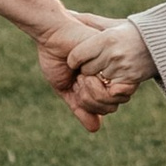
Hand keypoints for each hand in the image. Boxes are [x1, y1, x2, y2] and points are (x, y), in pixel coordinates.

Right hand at [35, 10, 119, 132]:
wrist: (52, 36)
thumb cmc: (56, 58)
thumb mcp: (65, 89)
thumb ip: (80, 108)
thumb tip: (96, 129)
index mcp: (102, 81)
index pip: (108, 108)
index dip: (91, 106)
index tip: (76, 89)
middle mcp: (111, 75)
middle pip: (112, 107)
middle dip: (90, 100)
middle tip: (78, 82)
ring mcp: (113, 67)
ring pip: (113, 99)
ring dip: (91, 92)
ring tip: (81, 76)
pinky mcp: (113, 59)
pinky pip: (111, 86)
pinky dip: (93, 84)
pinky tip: (84, 72)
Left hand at [65, 17, 157, 114]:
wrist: (161, 44)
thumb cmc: (131, 32)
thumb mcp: (110, 24)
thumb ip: (88, 20)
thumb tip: (69, 12)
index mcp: (106, 39)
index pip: (77, 56)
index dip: (74, 60)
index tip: (77, 59)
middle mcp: (113, 54)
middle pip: (86, 71)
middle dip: (85, 70)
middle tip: (90, 67)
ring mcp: (123, 69)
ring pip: (97, 84)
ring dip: (97, 81)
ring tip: (101, 74)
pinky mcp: (131, 82)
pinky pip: (110, 93)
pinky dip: (108, 89)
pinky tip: (110, 82)